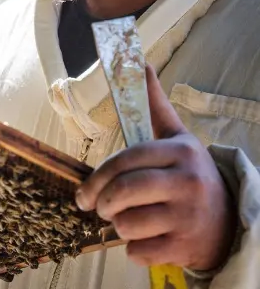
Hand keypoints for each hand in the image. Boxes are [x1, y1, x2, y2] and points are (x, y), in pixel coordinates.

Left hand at [76, 65, 236, 270]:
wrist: (229, 221)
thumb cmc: (190, 174)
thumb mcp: (177, 137)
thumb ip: (155, 104)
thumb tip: (140, 63)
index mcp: (180, 152)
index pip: (126, 160)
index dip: (98, 176)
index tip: (84, 192)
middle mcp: (186, 182)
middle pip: (123, 192)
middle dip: (102, 203)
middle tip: (97, 207)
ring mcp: (188, 217)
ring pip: (128, 223)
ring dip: (118, 225)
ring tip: (126, 220)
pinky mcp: (186, 247)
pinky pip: (140, 251)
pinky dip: (134, 249)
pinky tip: (145, 239)